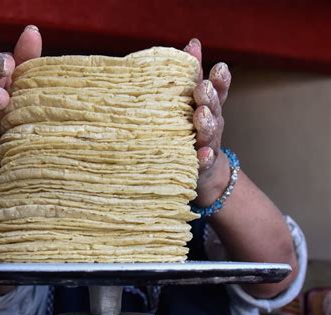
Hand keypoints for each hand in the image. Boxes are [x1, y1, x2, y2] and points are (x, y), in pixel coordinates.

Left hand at [183, 39, 232, 206]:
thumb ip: (193, 76)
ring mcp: (207, 145)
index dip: (220, 80)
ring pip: (209, 134)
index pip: (217, 92)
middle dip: (209, 98)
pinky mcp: (201, 165)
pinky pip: (203, 162)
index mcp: (209, 109)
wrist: (205, 172)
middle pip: (213, 110)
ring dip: (206, 123)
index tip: (218, 67)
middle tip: (203, 87)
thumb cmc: (195, 131)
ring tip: (201, 114)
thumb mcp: (195, 103)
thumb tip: (193, 43)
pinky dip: (205, 158)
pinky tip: (204, 154)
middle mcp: (211, 125)